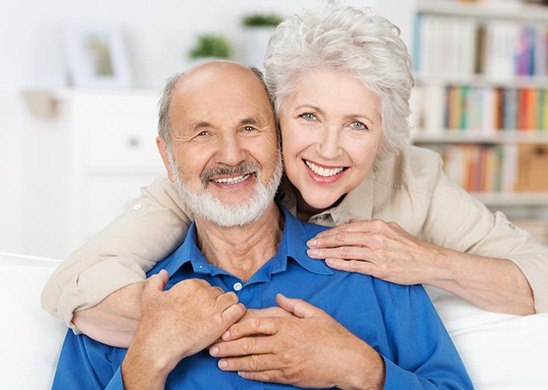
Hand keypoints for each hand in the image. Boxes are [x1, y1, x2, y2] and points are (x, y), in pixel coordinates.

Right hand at [122, 271, 245, 387]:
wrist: (158, 345)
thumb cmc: (153, 323)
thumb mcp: (149, 296)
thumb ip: (157, 282)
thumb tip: (164, 273)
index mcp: (191, 284)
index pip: (206, 285)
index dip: (205, 296)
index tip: (201, 306)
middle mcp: (204, 292)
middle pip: (218, 292)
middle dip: (216, 301)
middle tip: (211, 314)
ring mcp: (214, 307)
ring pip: (231, 299)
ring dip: (229, 305)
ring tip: (224, 316)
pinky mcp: (221, 322)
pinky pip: (238, 310)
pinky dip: (238, 313)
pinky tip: (232, 320)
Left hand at [209, 294, 383, 388]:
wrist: (348, 362)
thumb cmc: (334, 335)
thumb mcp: (315, 313)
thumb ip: (294, 305)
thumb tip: (278, 296)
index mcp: (288, 326)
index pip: (256, 325)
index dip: (236, 328)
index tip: (223, 331)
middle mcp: (283, 344)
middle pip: (249, 345)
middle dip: (228, 347)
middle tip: (212, 349)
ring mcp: (285, 362)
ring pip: (253, 362)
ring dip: (234, 363)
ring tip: (220, 363)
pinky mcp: (289, 376)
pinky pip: (265, 375)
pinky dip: (250, 374)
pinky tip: (240, 371)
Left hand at [307, 219, 444, 284]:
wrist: (428, 262)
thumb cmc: (410, 246)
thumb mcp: (391, 229)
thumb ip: (369, 226)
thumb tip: (350, 222)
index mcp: (376, 226)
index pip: (346, 228)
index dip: (328, 233)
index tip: (317, 238)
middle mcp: (375, 237)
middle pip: (342, 239)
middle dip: (322, 242)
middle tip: (309, 246)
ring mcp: (377, 253)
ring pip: (345, 252)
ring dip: (326, 253)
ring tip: (313, 255)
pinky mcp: (380, 268)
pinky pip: (355, 265)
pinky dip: (340, 264)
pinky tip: (329, 263)